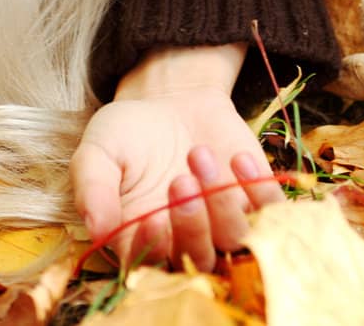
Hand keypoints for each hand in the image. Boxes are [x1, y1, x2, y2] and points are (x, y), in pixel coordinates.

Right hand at [68, 45, 284, 271]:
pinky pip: (271, 214)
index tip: (152, 219)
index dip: (154, 250)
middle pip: (198, 260)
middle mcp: (184, 242)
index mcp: (139, 239)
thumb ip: (92, 187)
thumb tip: (95, 232)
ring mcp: (224, 225)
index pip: (150, 266)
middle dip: (192, 226)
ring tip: (198, 153)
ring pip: (235, 239)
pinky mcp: (256, 203)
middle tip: (179, 180)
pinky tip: (238, 159)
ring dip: (220, 201)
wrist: (171, 99)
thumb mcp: (98, 151)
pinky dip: (260, 191)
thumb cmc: (127, 131)